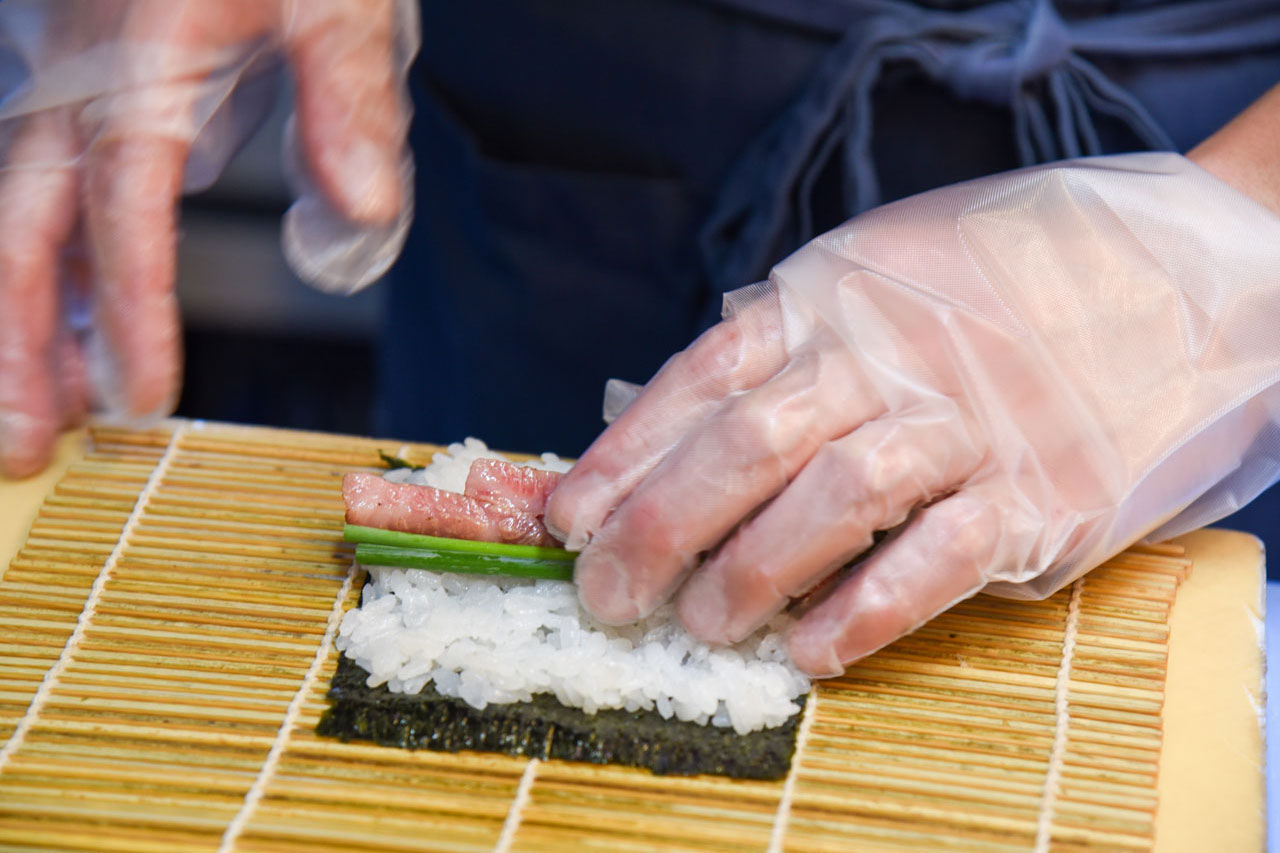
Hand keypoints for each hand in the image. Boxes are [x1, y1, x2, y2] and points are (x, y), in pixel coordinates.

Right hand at [0, 0, 415, 476]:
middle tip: (21, 446)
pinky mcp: (71, 79)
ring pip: (16, 215)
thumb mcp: (338, 0)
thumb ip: (348, 105)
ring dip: (17, 322)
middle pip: (26, 227)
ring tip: (29, 419)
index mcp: (144, 61)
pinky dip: (42, 266)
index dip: (129, 313)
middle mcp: (78, 76)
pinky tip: (58, 325)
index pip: (127, 212)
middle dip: (16, 345)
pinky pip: (38, 185)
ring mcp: (60, 76)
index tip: (141, 400)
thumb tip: (362, 223)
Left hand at [546, 148, 1279, 676]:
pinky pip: (936, 560)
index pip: (701, 380)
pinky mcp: (1042, 491)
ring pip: (830, 500)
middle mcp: (890, 352)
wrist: (1176, 276)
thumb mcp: (874, 279)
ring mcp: (967, 421)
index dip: (623, 456)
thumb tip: (665, 433)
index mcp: (834, 296)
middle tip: (607, 595)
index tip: (566, 520)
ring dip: (748, 575)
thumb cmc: (998, 287)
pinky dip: (863, 612)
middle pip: (745, 444)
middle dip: (657, 529)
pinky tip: (811, 652)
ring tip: (702, 627)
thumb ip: (784, 348)